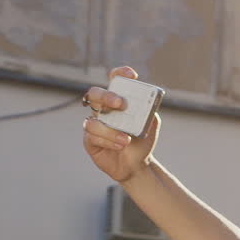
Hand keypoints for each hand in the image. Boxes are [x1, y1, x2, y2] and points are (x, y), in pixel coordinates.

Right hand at [81, 66, 159, 182]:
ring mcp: (94, 124)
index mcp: (118, 102)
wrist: (137, 165)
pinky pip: (93, 136)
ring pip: (93, 120)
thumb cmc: (141, 142)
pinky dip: (108, 140)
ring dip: (111, 130)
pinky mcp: (89, 140)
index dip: (120, 74)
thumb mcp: (150, 126)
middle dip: (106, 96)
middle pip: (95, 94)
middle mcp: (103, 109)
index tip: (131, 75)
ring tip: (126, 139)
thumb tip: (146, 104)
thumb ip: (149, 113)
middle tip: (120, 104)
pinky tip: (120, 145)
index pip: (115, 82)